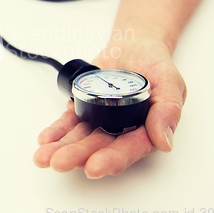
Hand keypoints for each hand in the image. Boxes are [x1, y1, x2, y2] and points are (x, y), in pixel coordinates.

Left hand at [33, 38, 185, 177]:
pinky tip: (45, 139)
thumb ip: (168, 110)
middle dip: (78, 156)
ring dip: (62, 148)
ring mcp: (100, 121)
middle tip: (59, 162)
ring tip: (43, 157)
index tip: (94, 167)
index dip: (112, 159)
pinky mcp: (84, 109)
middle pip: (98, 147)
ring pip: (80, 138)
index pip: (129, 149)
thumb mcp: (170, 81)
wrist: (134, 45)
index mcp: (146, 130)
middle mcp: (122, 131)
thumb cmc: (155, 64)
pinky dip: (57, 131)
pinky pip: (68, 122)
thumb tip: (164, 142)